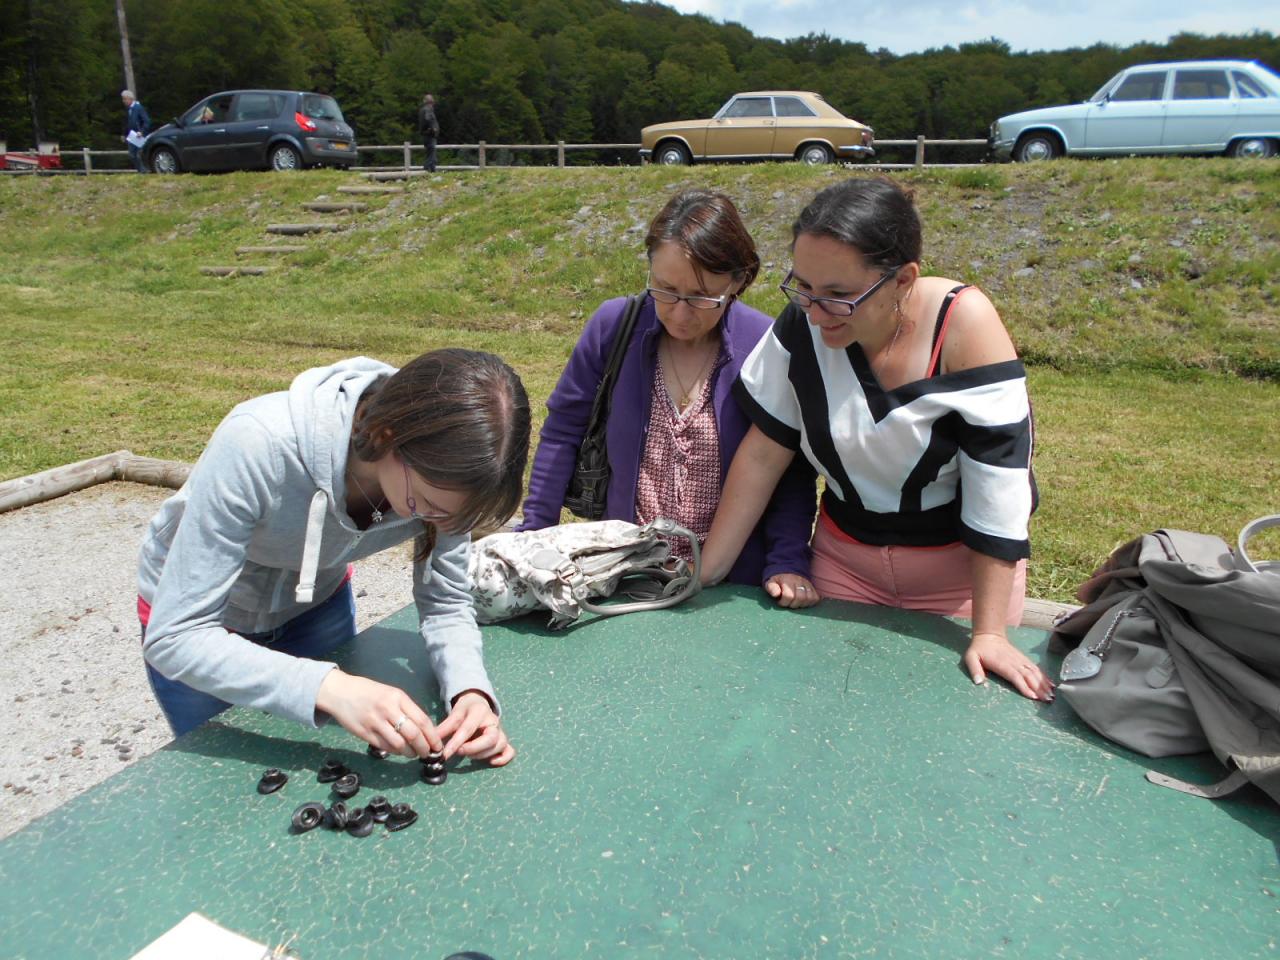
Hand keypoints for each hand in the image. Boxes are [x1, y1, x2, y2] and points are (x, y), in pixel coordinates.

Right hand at [315, 669, 442, 756]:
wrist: (340, 692)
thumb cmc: (368, 692)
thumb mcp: (390, 693)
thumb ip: (406, 708)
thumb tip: (424, 728)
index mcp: (398, 697)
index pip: (422, 720)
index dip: (432, 736)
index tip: (437, 745)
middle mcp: (388, 709)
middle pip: (413, 735)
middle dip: (424, 748)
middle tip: (428, 753)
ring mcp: (375, 722)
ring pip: (399, 745)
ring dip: (410, 753)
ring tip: (414, 754)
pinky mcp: (365, 734)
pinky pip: (385, 747)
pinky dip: (396, 752)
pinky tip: (399, 751)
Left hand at [437, 690, 514, 765]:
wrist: (477, 703)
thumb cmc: (465, 711)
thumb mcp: (453, 715)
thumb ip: (443, 729)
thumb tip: (430, 744)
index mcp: (479, 712)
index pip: (468, 729)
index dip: (456, 743)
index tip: (445, 754)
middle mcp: (493, 721)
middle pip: (491, 738)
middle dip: (474, 748)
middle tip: (459, 751)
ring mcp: (501, 731)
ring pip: (500, 745)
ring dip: (483, 754)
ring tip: (469, 755)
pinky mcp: (503, 741)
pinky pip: (509, 751)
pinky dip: (502, 759)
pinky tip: (490, 762)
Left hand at [765, 573, 819, 607]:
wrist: (788, 571)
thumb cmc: (778, 580)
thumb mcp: (770, 582)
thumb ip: (771, 588)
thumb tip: (776, 594)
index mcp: (787, 580)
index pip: (789, 596)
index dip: (784, 602)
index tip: (780, 602)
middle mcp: (799, 581)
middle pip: (800, 598)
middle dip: (793, 605)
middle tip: (788, 603)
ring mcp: (807, 584)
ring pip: (809, 598)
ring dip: (802, 604)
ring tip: (795, 603)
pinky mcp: (812, 587)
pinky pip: (815, 597)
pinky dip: (810, 602)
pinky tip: (803, 602)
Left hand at [963, 632, 1054, 701]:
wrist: (989, 636)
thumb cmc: (979, 649)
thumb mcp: (971, 657)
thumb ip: (974, 669)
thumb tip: (978, 682)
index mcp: (1002, 664)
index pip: (1015, 676)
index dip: (1024, 686)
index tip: (1033, 696)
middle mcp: (1014, 662)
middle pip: (1029, 676)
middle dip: (1039, 688)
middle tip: (1047, 700)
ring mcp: (1020, 660)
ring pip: (1035, 672)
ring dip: (1044, 684)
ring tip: (1051, 695)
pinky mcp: (1024, 659)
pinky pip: (1036, 668)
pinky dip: (1044, 676)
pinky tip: (1050, 685)